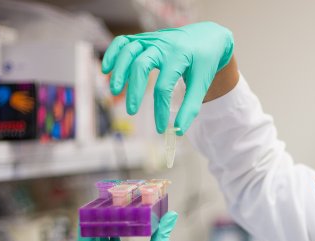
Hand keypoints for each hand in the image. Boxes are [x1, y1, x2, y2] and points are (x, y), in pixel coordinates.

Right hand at [102, 21, 234, 133]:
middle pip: (141, 65)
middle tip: (132, 111)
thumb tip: (178, 130)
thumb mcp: (202, 83)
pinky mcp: (144, 38)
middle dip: (134, 90)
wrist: (208, 37)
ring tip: (114, 91)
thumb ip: (191, 107)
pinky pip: (123, 42)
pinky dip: (112, 53)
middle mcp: (163, 44)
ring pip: (128, 51)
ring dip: (119, 71)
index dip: (160, 110)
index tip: (160, 128)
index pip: (164, 86)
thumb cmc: (204, 62)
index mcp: (179, 56)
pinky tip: (106, 69)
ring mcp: (151, 39)